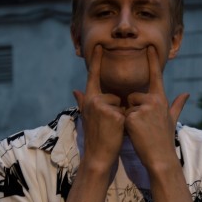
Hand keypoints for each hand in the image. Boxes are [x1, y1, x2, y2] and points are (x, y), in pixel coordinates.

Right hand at [73, 45, 124, 170]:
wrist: (98, 157)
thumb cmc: (96, 138)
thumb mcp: (87, 118)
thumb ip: (83, 102)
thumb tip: (75, 90)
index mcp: (89, 99)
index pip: (93, 76)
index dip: (97, 60)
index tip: (101, 45)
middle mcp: (93, 100)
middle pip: (114, 96)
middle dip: (116, 110)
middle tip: (108, 126)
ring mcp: (103, 107)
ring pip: (121, 104)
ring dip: (121, 116)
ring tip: (112, 129)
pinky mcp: (114, 115)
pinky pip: (126, 112)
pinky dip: (125, 122)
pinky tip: (117, 132)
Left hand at [124, 46, 188, 170]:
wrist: (160, 158)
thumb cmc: (165, 139)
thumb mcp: (172, 119)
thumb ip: (177, 104)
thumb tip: (186, 93)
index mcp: (161, 99)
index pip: (156, 76)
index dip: (152, 61)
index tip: (148, 46)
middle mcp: (154, 101)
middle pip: (133, 96)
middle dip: (133, 109)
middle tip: (143, 126)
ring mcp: (143, 108)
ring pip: (127, 106)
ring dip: (129, 117)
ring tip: (140, 131)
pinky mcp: (133, 117)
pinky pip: (123, 115)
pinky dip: (125, 125)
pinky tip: (135, 134)